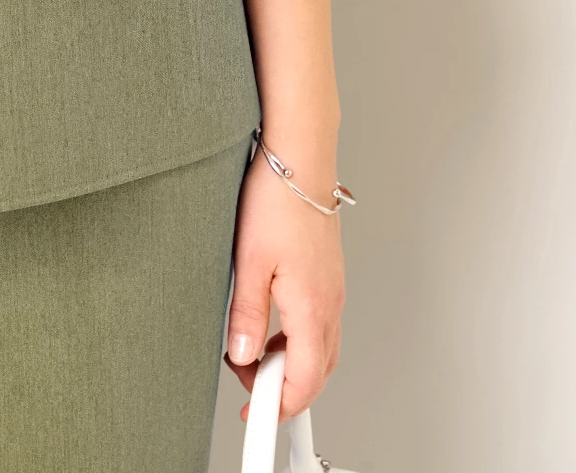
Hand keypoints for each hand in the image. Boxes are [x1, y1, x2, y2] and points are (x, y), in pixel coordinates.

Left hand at [223, 143, 345, 421]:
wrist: (299, 157)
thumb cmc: (276, 199)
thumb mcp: (248, 261)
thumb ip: (247, 315)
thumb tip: (243, 354)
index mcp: (313, 307)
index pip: (303, 380)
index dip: (278, 406)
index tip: (255, 418)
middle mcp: (330, 302)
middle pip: (317, 371)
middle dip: (285, 390)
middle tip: (249, 388)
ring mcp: (332, 288)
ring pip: (320, 348)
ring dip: (290, 363)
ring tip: (252, 355)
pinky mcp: (328, 274)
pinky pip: (320, 323)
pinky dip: (298, 339)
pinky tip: (271, 325)